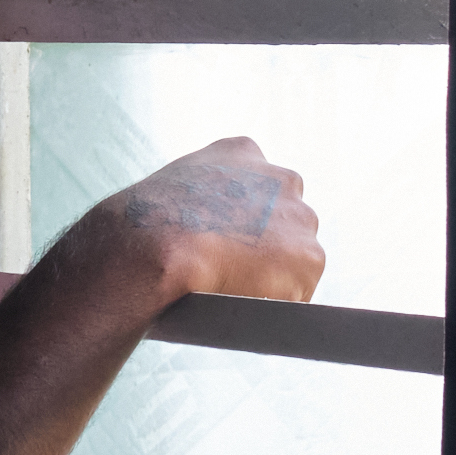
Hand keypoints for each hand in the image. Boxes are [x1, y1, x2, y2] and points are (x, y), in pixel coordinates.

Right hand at [76, 137, 323, 304]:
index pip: (258, 188)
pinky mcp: (308, 258)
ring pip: (295, 257)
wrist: (157, 245)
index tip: (225, 238)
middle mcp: (280, 178)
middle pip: (286, 221)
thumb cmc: (146, 225)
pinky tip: (244, 302)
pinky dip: (275, 302)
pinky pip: (297, 290)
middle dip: (267, 245)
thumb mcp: (171, 188)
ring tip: (233, 289)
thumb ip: (202, 196)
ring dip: (273, 275)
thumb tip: (200, 229)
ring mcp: (299, 217)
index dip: (242, 220)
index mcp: (243, 152)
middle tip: (231, 269)